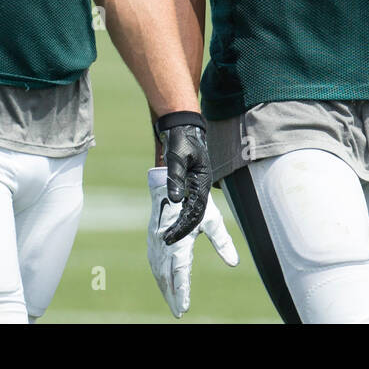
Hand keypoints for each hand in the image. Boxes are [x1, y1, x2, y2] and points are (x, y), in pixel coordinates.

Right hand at [147, 167, 238, 317]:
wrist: (171, 177)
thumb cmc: (195, 196)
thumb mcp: (212, 218)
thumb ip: (221, 241)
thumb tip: (233, 263)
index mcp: (178, 239)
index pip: (179, 272)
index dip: (181, 291)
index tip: (183, 307)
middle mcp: (163, 242)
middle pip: (166, 276)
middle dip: (172, 296)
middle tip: (179, 313)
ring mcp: (155, 240)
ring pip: (158, 270)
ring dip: (164, 288)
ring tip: (173, 303)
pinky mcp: (153, 236)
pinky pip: (154, 261)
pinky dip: (159, 276)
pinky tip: (163, 283)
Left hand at [153, 111, 212, 243]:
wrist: (181, 127)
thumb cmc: (181, 140)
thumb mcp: (177, 157)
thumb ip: (176, 178)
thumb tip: (176, 200)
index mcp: (202, 183)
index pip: (195, 211)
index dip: (183, 226)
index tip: (170, 237)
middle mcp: (199, 188)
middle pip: (195, 217)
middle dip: (184, 231)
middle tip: (168, 241)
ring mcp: (193, 188)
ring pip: (190, 214)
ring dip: (181, 228)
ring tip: (168, 238)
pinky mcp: (185, 186)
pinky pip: (182, 207)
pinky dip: (176, 218)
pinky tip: (167, 226)